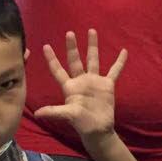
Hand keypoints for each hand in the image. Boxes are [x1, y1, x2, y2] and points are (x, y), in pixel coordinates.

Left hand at [33, 30, 126, 148]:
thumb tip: (38, 114)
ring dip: (93, 46)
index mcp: (70, 87)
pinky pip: (114, 71)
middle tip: (69, 33)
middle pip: (75, 60)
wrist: (98, 130)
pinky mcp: (107, 85)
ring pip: (93, 60)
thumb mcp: (67, 115)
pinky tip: (124, 51)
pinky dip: (119, 62)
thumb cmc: (81, 123)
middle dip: (72, 47)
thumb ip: (55, 111)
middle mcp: (81, 81)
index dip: (52, 59)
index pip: (58, 70)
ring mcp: (94, 82)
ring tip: (92, 31)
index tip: (45, 46)